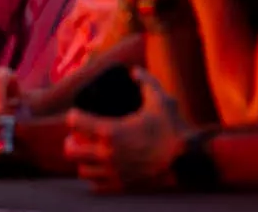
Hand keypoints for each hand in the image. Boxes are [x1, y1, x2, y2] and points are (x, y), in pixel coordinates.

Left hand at [65, 70, 188, 192]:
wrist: (186, 159)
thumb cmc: (171, 127)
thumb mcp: (159, 99)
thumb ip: (145, 81)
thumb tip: (134, 71)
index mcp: (110, 130)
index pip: (74, 121)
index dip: (75, 116)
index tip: (79, 114)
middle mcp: (107, 153)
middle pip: (70, 150)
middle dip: (72, 141)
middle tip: (78, 136)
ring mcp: (113, 172)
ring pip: (82, 170)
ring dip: (83, 160)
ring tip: (90, 152)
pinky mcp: (122, 185)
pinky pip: (97, 184)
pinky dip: (96, 176)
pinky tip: (102, 167)